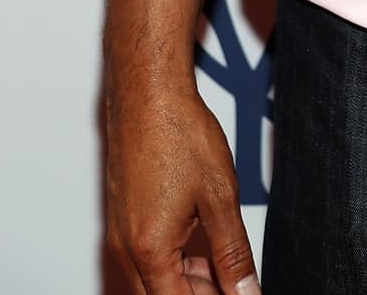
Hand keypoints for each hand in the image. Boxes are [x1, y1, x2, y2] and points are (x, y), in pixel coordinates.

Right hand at [105, 81, 259, 293]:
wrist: (148, 91)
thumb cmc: (178, 133)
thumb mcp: (220, 197)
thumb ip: (233, 252)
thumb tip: (245, 291)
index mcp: (150, 251)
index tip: (236, 294)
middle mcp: (127, 247)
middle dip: (200, 294)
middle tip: (234, 284)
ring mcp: (121, 231)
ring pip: (153, 279)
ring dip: (188, 281)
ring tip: (224, 266)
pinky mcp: (122, 214)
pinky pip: (146, 255)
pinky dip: (174, 260)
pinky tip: (201, 245)